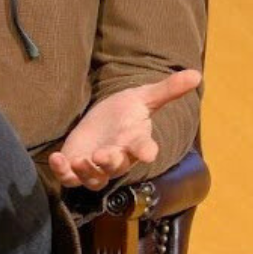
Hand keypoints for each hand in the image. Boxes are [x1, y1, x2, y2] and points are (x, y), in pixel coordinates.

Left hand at [48, 70, 201, 189]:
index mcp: (136, 141)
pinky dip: (62, 172)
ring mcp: (96, 166)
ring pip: (94, 179)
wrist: (102, 121)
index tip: (148, 153)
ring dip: (86, 172)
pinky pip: (69, 178)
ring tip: (78, 160)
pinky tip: (55, 158)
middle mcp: (118, 157)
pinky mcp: (75, 167)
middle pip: (117, 167)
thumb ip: (167, 89)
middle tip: (102, 155)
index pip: (145, 149)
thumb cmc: (125, 111)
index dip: (146, 151)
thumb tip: (197, 74)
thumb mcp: (143, 97)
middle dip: (110, 162)